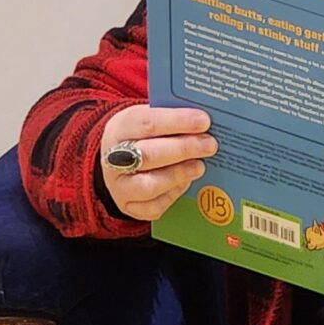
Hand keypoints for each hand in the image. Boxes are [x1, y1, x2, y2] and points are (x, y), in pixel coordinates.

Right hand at [99, 103, 214, 223]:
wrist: (118, 159)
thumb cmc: (143, 136)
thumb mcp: (150, 118)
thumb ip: (172, 119)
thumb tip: (204, 121)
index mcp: (119, 129)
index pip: (147, 123)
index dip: (177, 121)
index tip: (204, 121)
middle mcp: (113, 159)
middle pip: (148, 155)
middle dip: (183, 149)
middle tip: (209, 145)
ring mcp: (119, 186)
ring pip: (149, 185)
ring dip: (179, 174)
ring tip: (200, 166)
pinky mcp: (128, 206)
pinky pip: (153, 206)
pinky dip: (173, 194)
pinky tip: (186, 182)